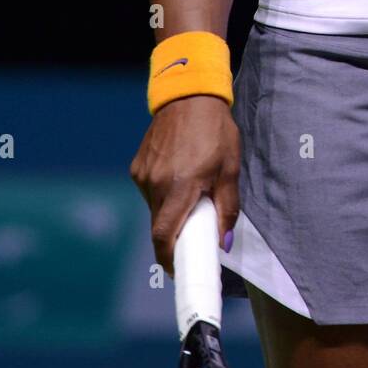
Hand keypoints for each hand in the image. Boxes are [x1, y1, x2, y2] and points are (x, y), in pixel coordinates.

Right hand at [129, 94, 239, 276]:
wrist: (188, 95)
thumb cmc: (215, 130)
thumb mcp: (230, 168)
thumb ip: (227, 207)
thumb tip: (224, 242)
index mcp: (180, 186)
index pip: (164, 237)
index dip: (169, 260)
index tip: (180, 271)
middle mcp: (155, 184)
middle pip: (160, 226)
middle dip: (176, 236)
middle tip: (195, 234)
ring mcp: (143, 175)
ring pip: (154, 209)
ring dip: (171, 212)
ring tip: (191, 195)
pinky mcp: (137, 167)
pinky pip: (149, 192)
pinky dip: (163, 194)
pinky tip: (179, 177)